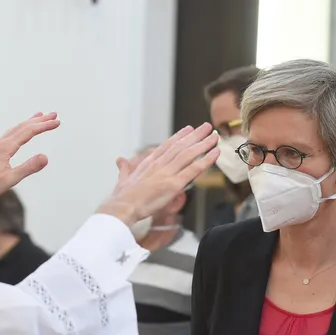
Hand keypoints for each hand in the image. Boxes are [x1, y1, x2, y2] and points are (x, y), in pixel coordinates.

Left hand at [0, 112, 60, 216]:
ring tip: (39, 116)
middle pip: (23, 126)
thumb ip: (29, 167)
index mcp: (6, 147)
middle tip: (54, 114)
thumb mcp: (11, 179)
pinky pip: (10, 134)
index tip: (57, 122)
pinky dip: (20, 129)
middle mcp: (1, 142)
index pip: (29, 132)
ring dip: (29, 122)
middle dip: (40, 120)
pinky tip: (20, 132)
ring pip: (16, 129)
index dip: (44, 126)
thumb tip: (46, 157)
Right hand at [97, 123, 218, 225]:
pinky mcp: (174, 184)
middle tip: (207, 127)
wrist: (123, 206)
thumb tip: (120, 160)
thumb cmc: (122, 197)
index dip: (180, 136)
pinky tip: (215, 153)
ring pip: (190, 154)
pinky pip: (194, 169)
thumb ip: (125, 168)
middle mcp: (159, 164)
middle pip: (181, 146)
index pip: (167, 146)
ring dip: (204, 144)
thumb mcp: (123, 178)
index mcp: (148, 163)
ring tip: (215, 136)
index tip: (189, 129)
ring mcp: (168, 173)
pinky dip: (206, 160)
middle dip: (196, 135)